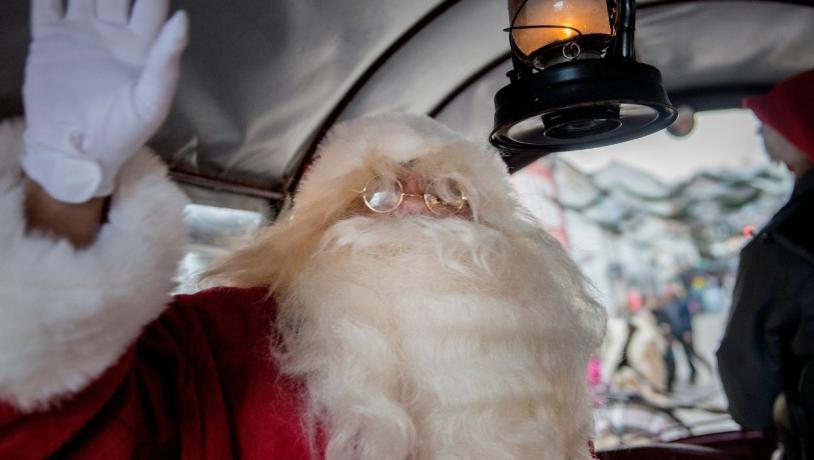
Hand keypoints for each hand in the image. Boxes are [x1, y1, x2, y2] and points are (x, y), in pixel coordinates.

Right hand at [21, 0, 187, 202]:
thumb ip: (167, 60)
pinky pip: (46, 5)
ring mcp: (80, 32)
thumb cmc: (121, 133)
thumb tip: (183, 17)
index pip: (150, 5)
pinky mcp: (48, 38)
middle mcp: (113, 32)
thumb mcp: (151, 101)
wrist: (74, 153)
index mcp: (142, 45)